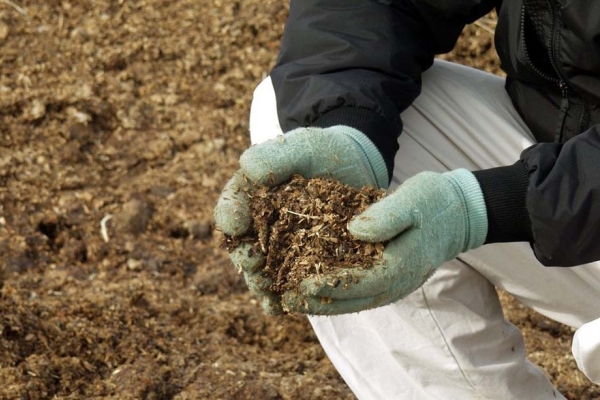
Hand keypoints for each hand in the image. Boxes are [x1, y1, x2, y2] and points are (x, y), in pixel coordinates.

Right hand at [214, 126, 388, 313]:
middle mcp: (258, 226)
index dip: (230, 215)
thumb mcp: (301, 146)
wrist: (353, 167)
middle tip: (252, 262)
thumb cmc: (320, 153)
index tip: (235, 223)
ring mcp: (279, 248)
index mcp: (249, 196)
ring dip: (261, 283)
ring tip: (266, 292)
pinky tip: (284, 307)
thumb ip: (274, 156)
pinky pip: (287, 285)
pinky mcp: (301, 265)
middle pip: (243, 246)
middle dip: (245, 256)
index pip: (231, 207)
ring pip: (262, 271)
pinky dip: (282, 298)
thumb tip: (247, 168)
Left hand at [282, 169, 487, 314]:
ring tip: (291, 299)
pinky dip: (335, 294)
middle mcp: (397, 282)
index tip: (300, 283)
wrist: (458, 213)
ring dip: (323, 303)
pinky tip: (313, 288)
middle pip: (353, 300)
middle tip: (285, 299)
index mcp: (401, 264)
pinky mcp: (388, 277)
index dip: (329, 285)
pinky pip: (359, 292)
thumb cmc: (434, 201)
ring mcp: (394, 283)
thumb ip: (387, 216)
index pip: (360, 282)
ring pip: (354, 301)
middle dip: (318, 302)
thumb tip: (353, 231)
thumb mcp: (413, 199)